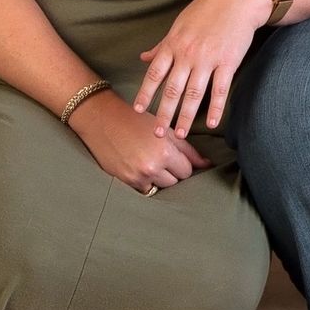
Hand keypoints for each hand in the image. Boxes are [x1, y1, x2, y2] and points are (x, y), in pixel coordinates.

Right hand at [68, 90, 208, 192]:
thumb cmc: (136, 121)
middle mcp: (151, 167)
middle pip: (175, 182)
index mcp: (164, 152)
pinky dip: (144, 181)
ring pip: (160, 187)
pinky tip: (137, 166)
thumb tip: (207, 164)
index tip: (175, 156)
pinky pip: (144, 189)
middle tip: (160, 157)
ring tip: (148, 161)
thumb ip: (187, 150)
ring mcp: (137, 177)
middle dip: (172, 172)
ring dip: (158, 178)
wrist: (102, 120)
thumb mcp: (164, 130)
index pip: (187, 171)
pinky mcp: (124, 181)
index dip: (182, 163)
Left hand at [134, 0, 273, 133]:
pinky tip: (211, 123)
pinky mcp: (228, 62)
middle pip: (172, 90)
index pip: (155, 74)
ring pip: (194, 94)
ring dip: (186, 116)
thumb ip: (162, 45)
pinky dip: (215, 108)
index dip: (146, 93)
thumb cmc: (207, 9)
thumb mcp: (179, 24)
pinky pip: (220, 90)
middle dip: (164, 113)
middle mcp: (188, 54)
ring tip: (180, 134)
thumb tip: (143, 58)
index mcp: (173, 44)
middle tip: (158, 133)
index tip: (139, 110)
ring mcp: (208, 59)